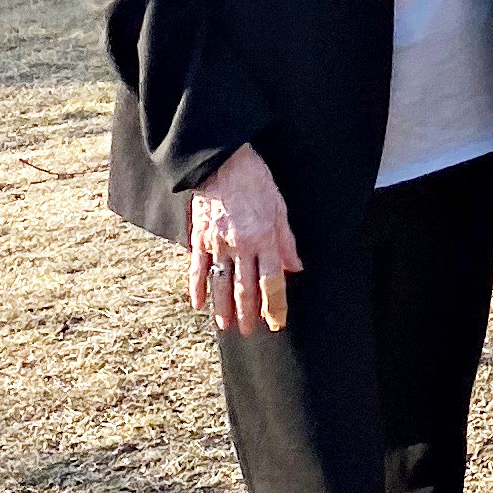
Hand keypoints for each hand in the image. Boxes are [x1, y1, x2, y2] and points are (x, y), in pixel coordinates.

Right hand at [189, 144, 302, 334]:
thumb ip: (286, 240)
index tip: (276, 322)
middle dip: (249, 314)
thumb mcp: (278, 207)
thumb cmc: (255, 180)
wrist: (222, 161)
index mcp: (263, 238)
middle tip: (251, 331)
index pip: (271, 281)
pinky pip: (197, 268)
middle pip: (245, 288)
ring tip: (227, 326)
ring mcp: (217, 243)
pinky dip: (197, 288)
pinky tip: (198, 304)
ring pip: (221, 284)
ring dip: (224, 308)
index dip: (274, 305)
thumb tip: (295, 267)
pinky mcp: (199, 238)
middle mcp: (241, 245)